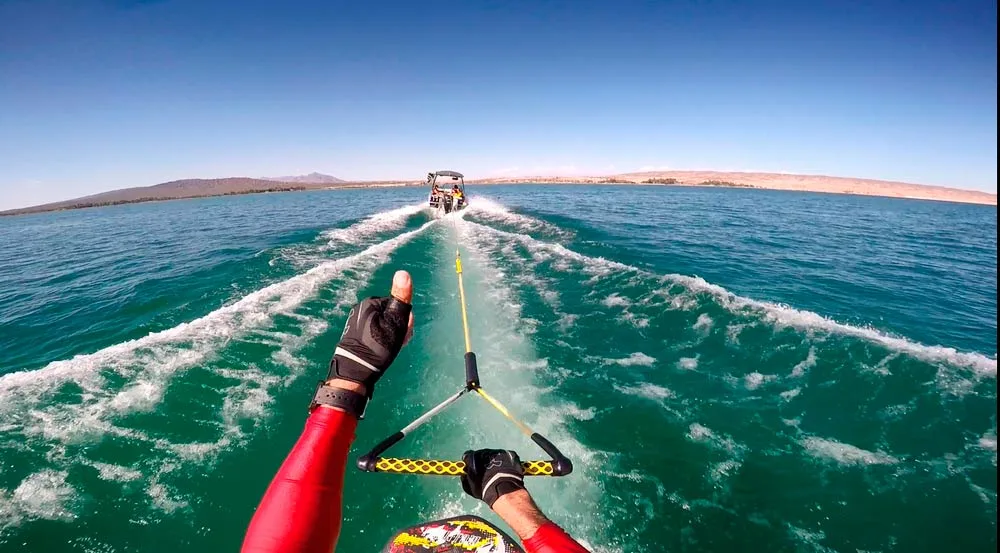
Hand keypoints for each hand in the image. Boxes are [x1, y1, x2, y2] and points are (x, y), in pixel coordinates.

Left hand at [326, 270, 413, 396]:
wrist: (355, 370)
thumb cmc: (378, 345)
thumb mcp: (395, 321)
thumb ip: (400, 298)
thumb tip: (403, 272)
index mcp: (370, 303)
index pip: (396, 306)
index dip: (404, 320)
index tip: (403, 333)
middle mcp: (360, 309)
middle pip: (389, 316)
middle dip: (396, 328)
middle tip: (396, 342)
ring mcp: (355, 322)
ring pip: (382, 326)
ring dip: (389, 336)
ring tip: (388, 349)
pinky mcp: (352, 335)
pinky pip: (373, 334)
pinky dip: (378, 342)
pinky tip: (379, 352)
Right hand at [461, 449, 526, 507]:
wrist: (504, 489)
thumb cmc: (485, 489)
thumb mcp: (470, 488)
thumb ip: (465, 479)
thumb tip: (464, 476)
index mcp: (473, 457)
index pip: (468, 455)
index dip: (469, 462)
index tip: (471, 468)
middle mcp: (485, 451)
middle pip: (482, 455)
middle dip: (483, 462)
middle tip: (486, 474)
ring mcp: (498, 452)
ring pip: (495, 456)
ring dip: (495, 463)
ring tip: (499, 475)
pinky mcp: (510, 454)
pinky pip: (507, 457)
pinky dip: (507, 463)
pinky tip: (508, 473)